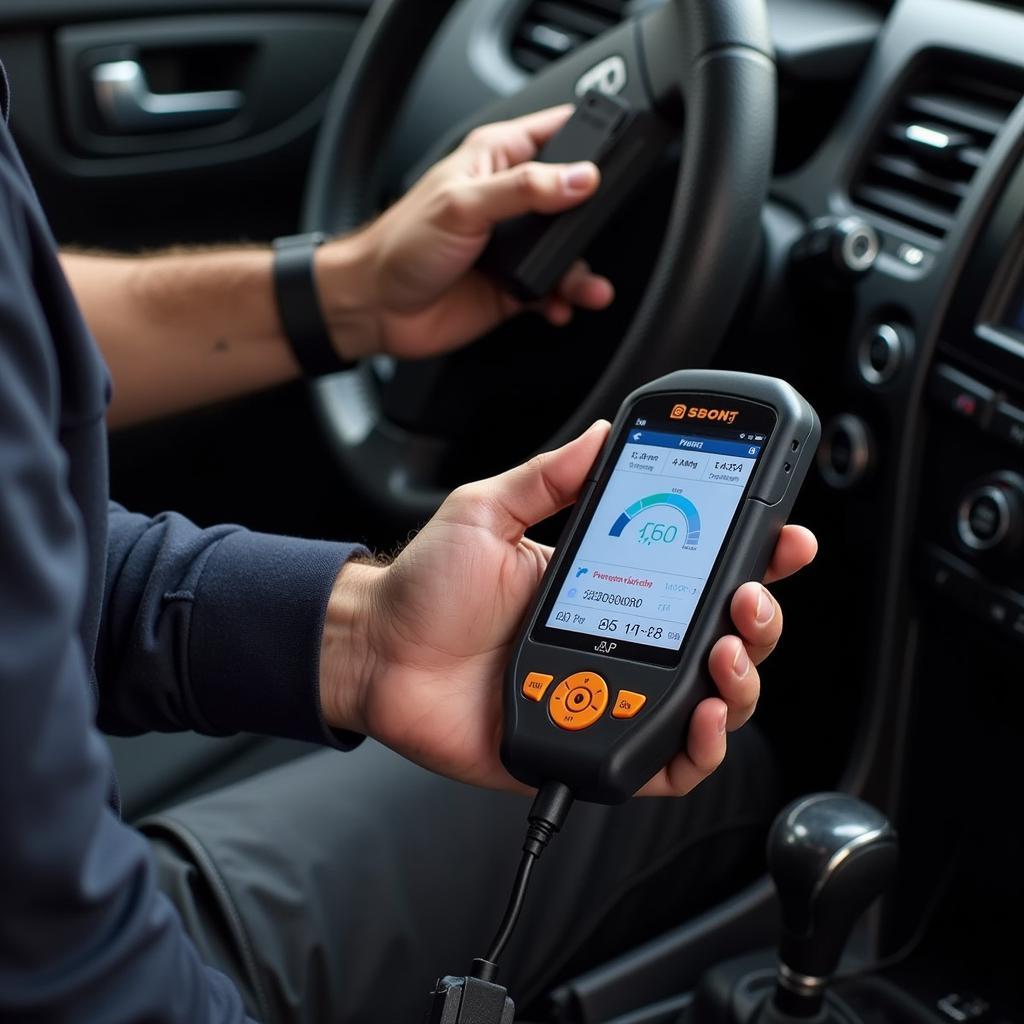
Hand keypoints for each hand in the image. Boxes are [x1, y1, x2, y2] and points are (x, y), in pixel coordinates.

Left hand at [314, 106, 613, 360]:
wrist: (377, 307)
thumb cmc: (401, 245)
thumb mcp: (464, 204)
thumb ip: (525, 189)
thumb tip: (579, 177)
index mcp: (497, 160)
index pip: (556, 132)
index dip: (588, 138)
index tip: (612, 157)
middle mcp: (511, 201)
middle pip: (574, 199)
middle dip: (593, 218)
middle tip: (597, 233)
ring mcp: (514, 246)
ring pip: (569, 251)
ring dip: (582, 271)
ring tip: (585, 288)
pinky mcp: (515, 286)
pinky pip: (555, 291)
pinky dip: (564, 300)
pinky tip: (560, 305)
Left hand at [320, 422, 816, 794]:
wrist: (374, 652)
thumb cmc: (426, 588)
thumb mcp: (489, 512)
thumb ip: (547, 477)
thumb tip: (601, 434)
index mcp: (611, 580)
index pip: (700, 570)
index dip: (755, 556)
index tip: (785, 535)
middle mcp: (624, 639)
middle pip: (724, 639)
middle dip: (760, 619)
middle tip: (751, 597)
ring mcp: (612, 693)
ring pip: (712, 701)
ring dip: (741, 680)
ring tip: (726, 654)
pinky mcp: (592, 745)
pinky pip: (667, 762)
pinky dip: (699, 747)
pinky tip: (699, 716)